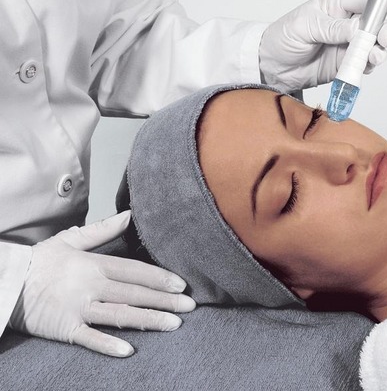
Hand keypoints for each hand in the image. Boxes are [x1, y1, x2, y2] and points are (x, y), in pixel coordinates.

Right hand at [9, 211, 195, 357]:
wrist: (5, 281)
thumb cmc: (40, 261)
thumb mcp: (71, 240)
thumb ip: (103, 230)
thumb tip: (129, 214)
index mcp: (93, 264)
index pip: (134, 270)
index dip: (159, 277)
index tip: (181, 284)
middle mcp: (90, 286)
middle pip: (134, 293)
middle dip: (164, 300)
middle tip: (190, 306)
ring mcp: (78, 308)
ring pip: (119, 314)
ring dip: (148, 320)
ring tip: (173, 324)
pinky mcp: (65, 328)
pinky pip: (89, 338)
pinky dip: (108, 344)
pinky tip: (128, 349)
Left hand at [259, 0, 386, 90]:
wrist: (271, 68)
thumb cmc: (283, 38)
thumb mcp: (305, 27)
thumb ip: (334, 28)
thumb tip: (359, 28)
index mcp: (335, 5)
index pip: (366, 0)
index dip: (385, 2)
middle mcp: (346, 23)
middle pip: (375, 24)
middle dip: (384, 31)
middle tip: (384, 40)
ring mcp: (347, 44)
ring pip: (373, 45)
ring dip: (377, 51)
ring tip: (373, 57)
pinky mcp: (346, 64)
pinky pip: (364, 64)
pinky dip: (367, 67)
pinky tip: (363, 68)